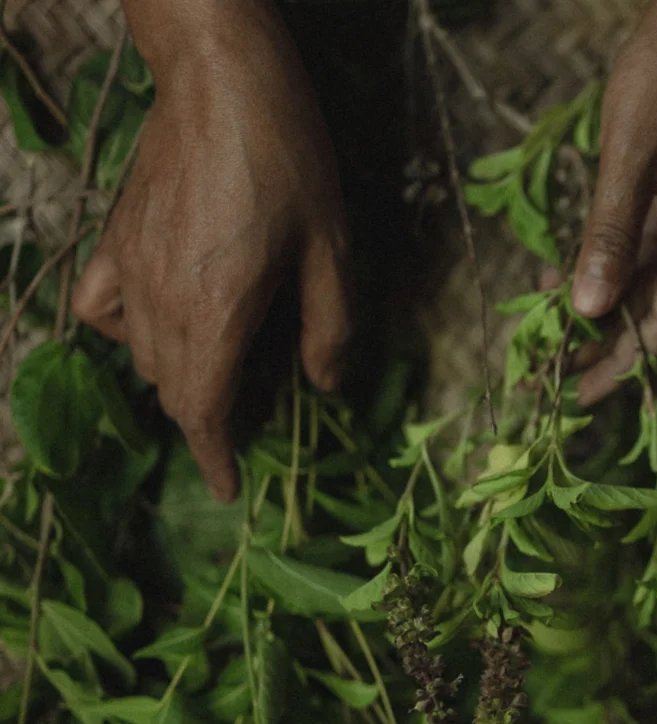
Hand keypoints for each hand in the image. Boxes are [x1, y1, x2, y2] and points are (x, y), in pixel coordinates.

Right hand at [73, 0, 350, 501]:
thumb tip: (327, 387)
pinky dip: (126, 331)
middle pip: (174, 388)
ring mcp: (131, 268)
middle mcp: (163, 298)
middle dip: (211, 416)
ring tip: (223, 371)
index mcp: (218, 310)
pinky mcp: (116, 238)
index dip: (216, 457)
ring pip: (141, 356)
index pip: (202, 410)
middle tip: (255, 414)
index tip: (230, 487)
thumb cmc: (288, 159)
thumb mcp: (333, 248)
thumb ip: (330, 327)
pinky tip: (163, 321)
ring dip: (180, 378)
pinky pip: (101, 308)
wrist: (222, 82)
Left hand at [570, 0, 656, 405]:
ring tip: (546, 329)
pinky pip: (649, 247)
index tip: (577, 398)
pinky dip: (609, 263)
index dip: (619, 364)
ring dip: (599, 302)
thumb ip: (608, 237)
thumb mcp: (627, 158)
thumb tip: (586, 310)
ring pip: (650, 281)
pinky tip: (565, 276)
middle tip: (550, 375)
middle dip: (603, 340)